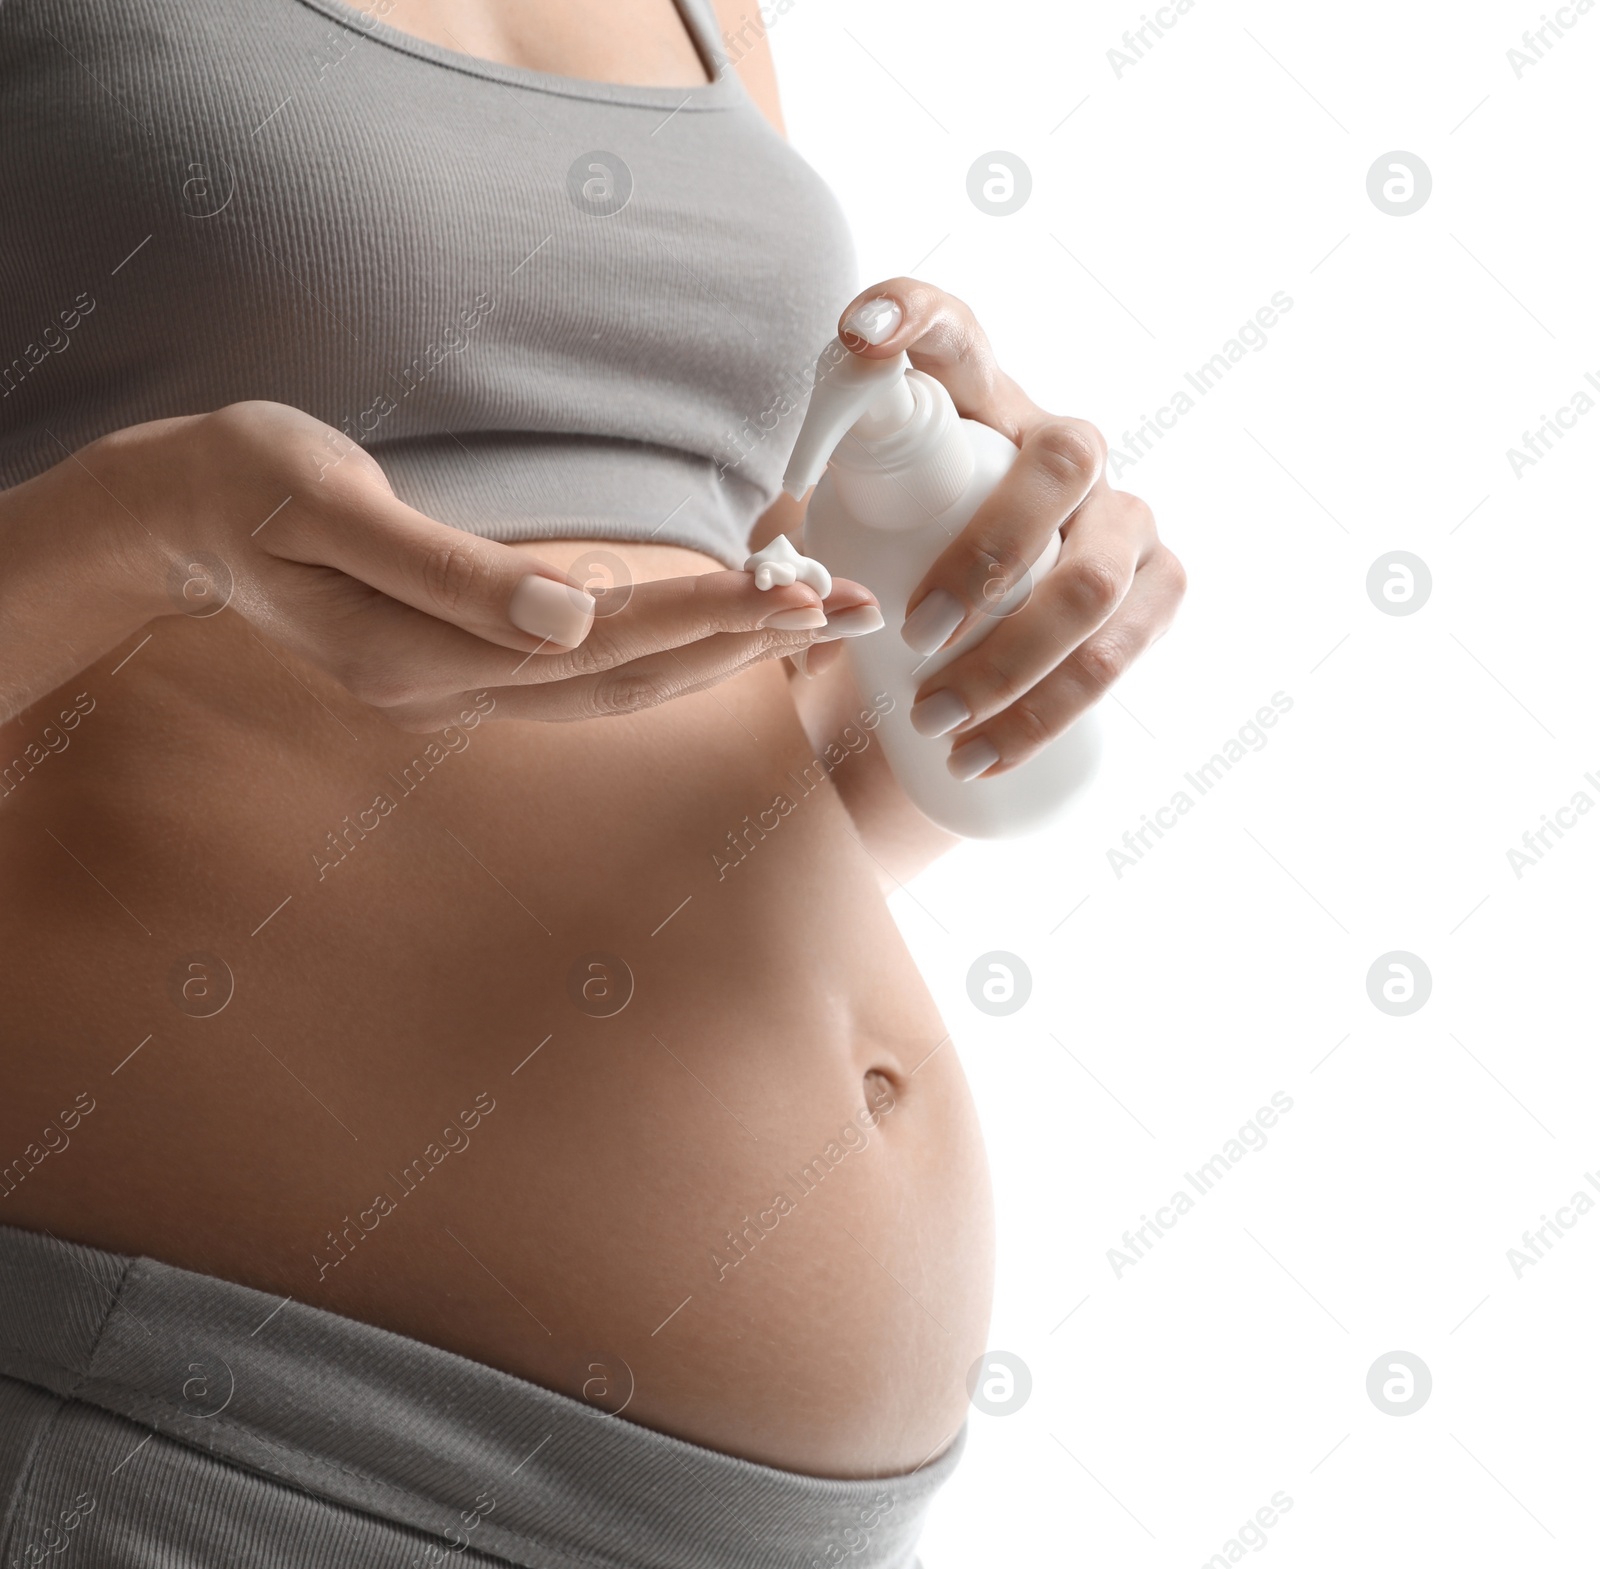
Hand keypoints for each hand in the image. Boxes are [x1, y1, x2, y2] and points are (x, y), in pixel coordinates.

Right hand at [102, 401, 876, 730]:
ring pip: (618, 686)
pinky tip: (718, 631)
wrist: (177, 522)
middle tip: (854, 611)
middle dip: (745, 645)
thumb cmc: (243, 490)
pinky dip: (664, 651)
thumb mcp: (326, 506)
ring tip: (813, 620)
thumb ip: (451, 571)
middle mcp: (456, 689)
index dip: (706, 619)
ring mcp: (460, 686)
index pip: (601, 644)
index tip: (797, 594)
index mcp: (427, 656)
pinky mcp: (466, 663)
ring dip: (719, 655)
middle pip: (630, 679)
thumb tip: (573, 612)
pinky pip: (587, 671)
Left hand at [830, 280, 1184, 778]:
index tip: (857, 336)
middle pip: (1062, 463)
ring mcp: (1124, 515)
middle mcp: (1065, 447)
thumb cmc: (897, 574)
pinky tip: (983, 758)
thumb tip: (781, 590)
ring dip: (1010, 664)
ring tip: (930, 724)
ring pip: (1094, 581)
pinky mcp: (1160, 585)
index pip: (956, 336)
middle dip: (989, 554)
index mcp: (981, 411)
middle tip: (914, 632)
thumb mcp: (846, 545)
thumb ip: (803, 543)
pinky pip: (1120, 654)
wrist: (977, 643)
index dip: (915, 318)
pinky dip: (1045, 717)